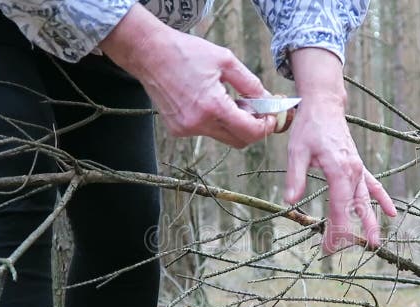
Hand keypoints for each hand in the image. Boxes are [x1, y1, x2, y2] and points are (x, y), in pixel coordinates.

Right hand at [101, 4, 276, 147]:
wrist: (149, 53)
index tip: (270, 117)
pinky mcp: (177, 130)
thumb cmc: (187, 52)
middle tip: (256, 111)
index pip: (250, 132)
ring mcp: (186, 129)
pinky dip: (214, 122)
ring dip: (233, 124)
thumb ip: (250, 84)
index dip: (266, 127)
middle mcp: (199, 123)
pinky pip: (205, 132)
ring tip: (229, 100)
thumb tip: (268, 100)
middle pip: (239, 141)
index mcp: (213, 106)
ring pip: (222, 137)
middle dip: (253, 129)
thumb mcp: (226, 61)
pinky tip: (208, 102)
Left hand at [287, 49, 396, 252]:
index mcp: (339, 170)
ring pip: (366, 200)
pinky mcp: (358, 166)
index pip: (339, 209)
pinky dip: (381, 199)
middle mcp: (354, 172)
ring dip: (371, 222)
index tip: (328, 249)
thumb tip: (290, 201)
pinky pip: (373, 186)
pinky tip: (391, 212)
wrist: (325, 105)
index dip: (335, 231)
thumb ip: (295, 177)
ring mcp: (359, 169)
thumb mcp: (296, 150)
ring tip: (376, 243)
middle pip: (354, 209)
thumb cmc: (310, 127)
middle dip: (351, 233)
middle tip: (346, 253)